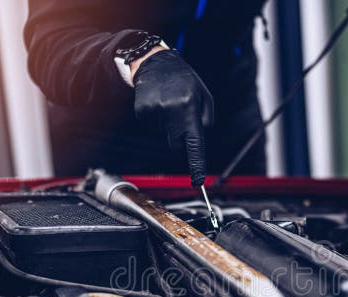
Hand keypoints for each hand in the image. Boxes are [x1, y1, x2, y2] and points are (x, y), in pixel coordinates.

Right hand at [133, 49, 213, 186]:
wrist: (156, 63)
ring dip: (169, 125)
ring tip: (169, 103)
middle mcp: (171, 112)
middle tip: (181, 119)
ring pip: (164, 135)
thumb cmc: (185, 82)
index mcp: (189, 108)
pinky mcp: (142, 112)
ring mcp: (154, 112)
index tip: (198, 181)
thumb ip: (205, 121)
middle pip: (177, 145)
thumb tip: (197, 145)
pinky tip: (158, 103)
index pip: (194, 143)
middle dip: (181, 139)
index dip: (196, 164)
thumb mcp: (204, 97)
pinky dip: (157, 120)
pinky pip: (153, 127)